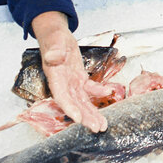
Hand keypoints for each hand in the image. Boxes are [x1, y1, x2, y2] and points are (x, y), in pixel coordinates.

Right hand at [31, 12, 110, 132]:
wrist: (56, 35)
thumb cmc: (53, 38)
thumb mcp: (54, 41)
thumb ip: (54, 52)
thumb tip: (53, 58)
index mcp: (55, 77)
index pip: (62, 96)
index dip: (70, 108)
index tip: (78, 119)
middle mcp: (63, 83)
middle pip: (74, 104)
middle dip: (85, 117)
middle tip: (97, 128)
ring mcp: (71, 82)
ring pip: (82, 101)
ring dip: (92, 112)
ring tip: (102, 124)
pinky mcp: (79, 78)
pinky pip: (89, 88)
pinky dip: (98, 92)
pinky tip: (108, 92)